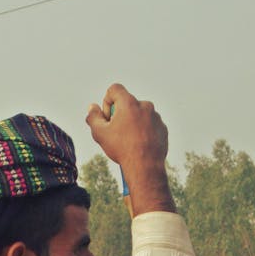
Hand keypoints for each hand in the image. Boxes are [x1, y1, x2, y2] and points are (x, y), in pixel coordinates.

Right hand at [86, 83, 174, 214]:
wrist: (145, 166)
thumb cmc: (122, 149)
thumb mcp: (100, 133)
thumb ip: (93, 117)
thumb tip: (92, 107)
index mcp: (129, 103)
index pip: (114, 89)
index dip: (107, 102)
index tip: (108, 118)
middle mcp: (145, 105)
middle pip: (128, 103)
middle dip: (120, 115)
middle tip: (116, 133)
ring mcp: (156, 117)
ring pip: (139, 115)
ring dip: (132, 123)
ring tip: (128, 142)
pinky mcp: (163, 128)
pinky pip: (150, 125)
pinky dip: (143, 132)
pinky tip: (139, 145)